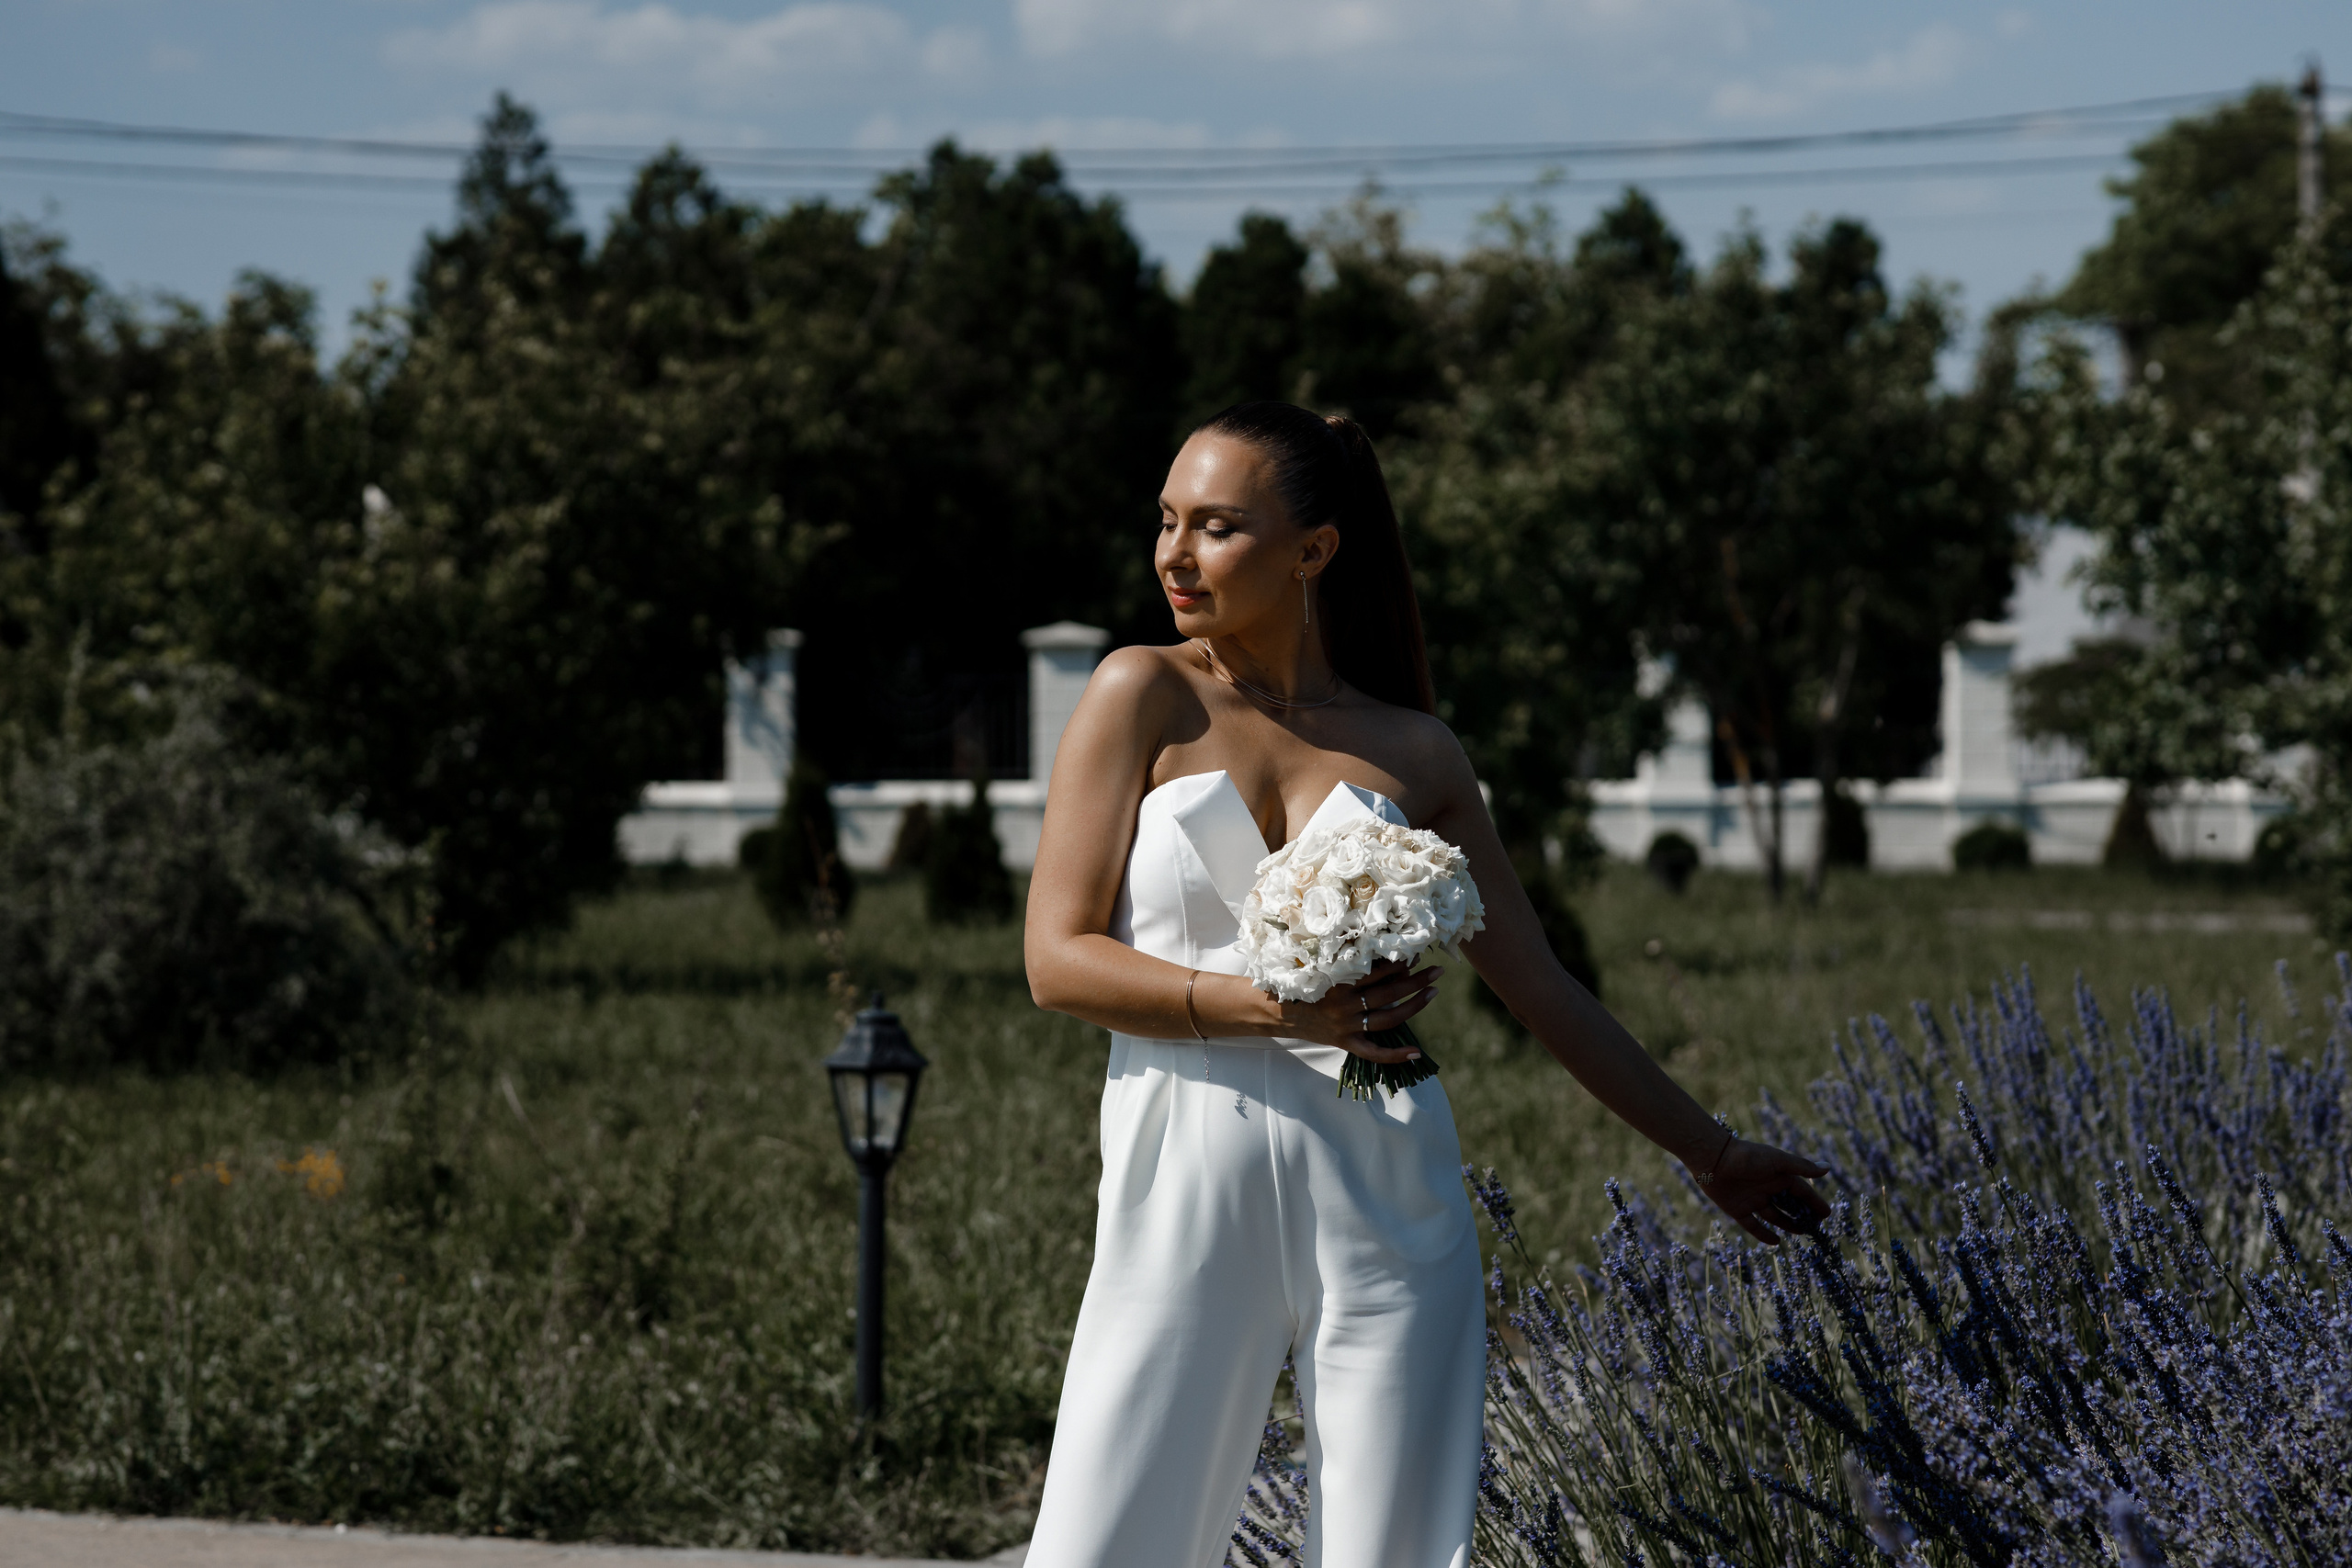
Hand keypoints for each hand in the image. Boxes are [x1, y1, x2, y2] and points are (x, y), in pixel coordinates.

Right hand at [1278, 959, 1443, 1060]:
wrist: (1277, 1012)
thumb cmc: (1300, 984)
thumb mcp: (1321, 967)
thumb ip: (1345, 961)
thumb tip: (1378, 951)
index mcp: (1340, 982)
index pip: (1377, 972)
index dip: (1399, 963)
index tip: (1416, 954)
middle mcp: (1345, 1005)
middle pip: (1389, 993)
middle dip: (1416, 980)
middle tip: (1437, 971)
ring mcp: (1347, 1026)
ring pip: (1388, 1019)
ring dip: (1414, 1005)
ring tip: (1432, 992)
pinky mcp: (1345, 1043)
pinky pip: (1374, 1053)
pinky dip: (1396, 1055)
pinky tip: (1417, 1052)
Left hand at [1691, 1138, 1831, 1245]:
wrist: (1714, 1159)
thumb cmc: (1748, 1156)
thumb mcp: (1778, 1161)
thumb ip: (1801, 1167)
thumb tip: (1827, 1169)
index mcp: (1778, 1176)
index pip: (1801, 1192)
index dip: (1814, 1203)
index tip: (1826, 1215)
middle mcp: (1767, 1188)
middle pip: (1789, 1205)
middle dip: (1802, 1215)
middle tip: (1816, 1228)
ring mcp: (1753, 1200)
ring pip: (1774, 1216)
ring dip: (1787, 1224)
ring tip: (1801, 1233)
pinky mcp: (1738, 1209)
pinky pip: (1753, 1225)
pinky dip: (1764, 1234)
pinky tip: (1776, 1242)